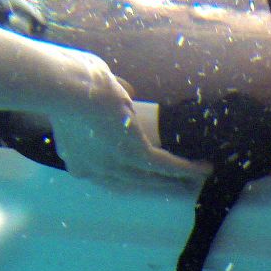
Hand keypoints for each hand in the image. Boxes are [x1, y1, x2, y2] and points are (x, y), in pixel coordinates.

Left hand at [52, 50, 210, 187]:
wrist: (67, 88)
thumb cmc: (68, 84)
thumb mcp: (86, 94)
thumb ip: (104, 93)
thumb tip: (126, 91)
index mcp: (75, 156)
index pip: (103, 171)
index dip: (123, 171)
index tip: (137, 168)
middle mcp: (93, 169)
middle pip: (129, 181)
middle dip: (152, 184)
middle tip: (172, 186)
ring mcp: (113, 164)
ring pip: (148, 177)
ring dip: (173, 180)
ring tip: (192, 182)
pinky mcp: (134, 154)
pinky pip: (164, 165)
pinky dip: (185, 168)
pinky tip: (203, 169)